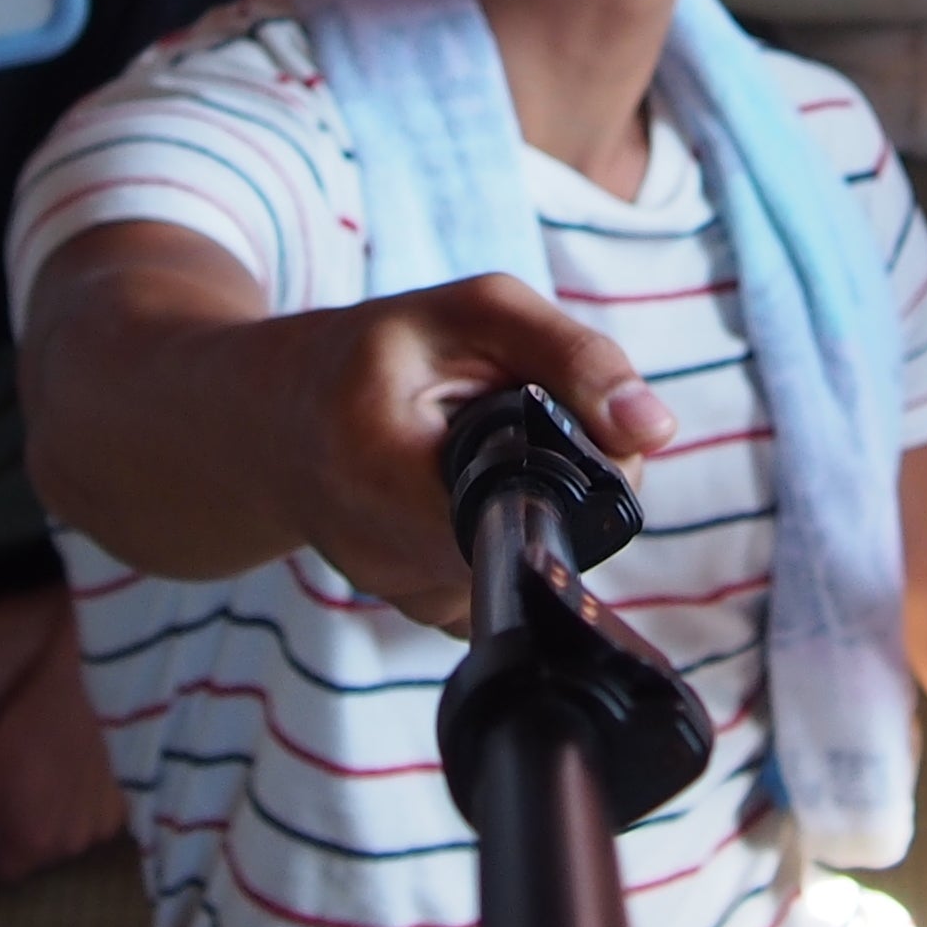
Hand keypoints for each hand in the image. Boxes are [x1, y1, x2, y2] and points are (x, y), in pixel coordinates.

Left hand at [0, 604, 130, 892]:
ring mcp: (100, 830)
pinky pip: (95, 823)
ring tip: (54, 774)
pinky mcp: (123, 809)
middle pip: (38, 855)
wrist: (87, 691)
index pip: (7, 870)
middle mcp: (69, 848)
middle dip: (29, 829)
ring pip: (68, 840)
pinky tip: (81, 774)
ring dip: (59, 819)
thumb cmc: (24, 731)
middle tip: (26, 782)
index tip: (0, 803)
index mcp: (31, 845)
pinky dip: (87, 807)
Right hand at [286, 273, 671, 632]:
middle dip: (564, 491)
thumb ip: (571, 358)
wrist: (271, 420)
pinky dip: (508, 539)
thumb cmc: (378, 354)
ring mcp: (397, 595)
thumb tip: (655, 430)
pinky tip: (474, 494)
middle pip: (534, 547)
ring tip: (493, 453)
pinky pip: (501, 587)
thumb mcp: (472, 314)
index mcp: (379, 468)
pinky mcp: (417, 613)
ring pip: (524, 570)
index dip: (575, 473)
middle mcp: (378, 553)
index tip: (574, 429)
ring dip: (537, 513)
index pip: (524, 508)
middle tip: (534, 428)